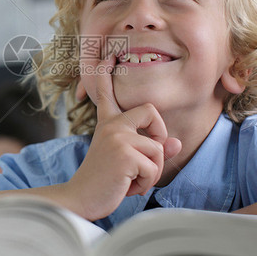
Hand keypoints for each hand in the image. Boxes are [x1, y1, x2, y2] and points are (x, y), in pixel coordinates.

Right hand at [66, 55, 181, 220]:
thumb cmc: (103, 181)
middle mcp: (111, 125)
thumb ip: (150, 149)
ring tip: (131, 180)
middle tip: (147, 159)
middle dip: (159, 136)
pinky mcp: (124, 154)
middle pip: (151, 111)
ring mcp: (117, 137)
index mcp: (108, 123)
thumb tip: (176, 143)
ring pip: (158, 149)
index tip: (107, 56)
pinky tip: (128, 186)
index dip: (106, 73)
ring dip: (152, 172)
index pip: (107, 92)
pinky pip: (154, 167)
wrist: (80, 199)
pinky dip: (146, 183)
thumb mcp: (127, 160)